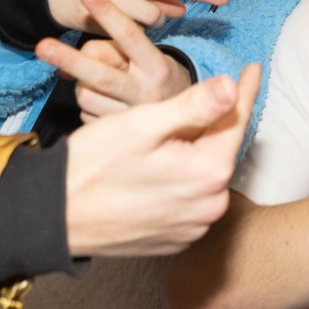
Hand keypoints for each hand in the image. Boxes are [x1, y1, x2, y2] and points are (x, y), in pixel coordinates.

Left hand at [37, 0, 194, 118]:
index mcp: (157, 67)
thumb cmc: (154, 75)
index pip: (130, 36)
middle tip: (42, 45)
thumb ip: (112, 51)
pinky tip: (103, 100)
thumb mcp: (145, 57)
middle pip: (101, 75)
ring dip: (81, 84)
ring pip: (86, 95)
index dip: (108, 13)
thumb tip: (73, 59)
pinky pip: (85, 113)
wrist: (180, 118)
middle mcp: (146, 94)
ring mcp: (129, 118)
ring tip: (96, 80)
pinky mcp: (114, 134)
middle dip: (69, 59)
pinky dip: (87, 103)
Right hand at [64, 66, 253, 256]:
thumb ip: (194, 106)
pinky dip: (183, 180)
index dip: (245, 90)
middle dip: (214, 123)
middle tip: (202, 99)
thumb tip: (232, 86)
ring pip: (205, 175)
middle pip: (221, 149)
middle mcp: (209, 206)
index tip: (254, 68)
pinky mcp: (176, 239)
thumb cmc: (94, 164)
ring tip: (172, 136)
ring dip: (196, 152)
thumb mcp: (143, 124)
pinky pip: (190, 200)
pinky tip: (161, 169)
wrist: (54, 216)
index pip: (236, 121)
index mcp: (208, 173)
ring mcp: (193, 227)